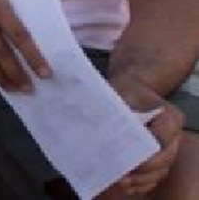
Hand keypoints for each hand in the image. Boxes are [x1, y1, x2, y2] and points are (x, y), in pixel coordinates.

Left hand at [100, 75, 181, 197]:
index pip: (161, 138)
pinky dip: (141, 184)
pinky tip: (124, 184)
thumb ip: (117, 109)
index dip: (144, 149)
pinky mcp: (159, 160)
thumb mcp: (121, 91)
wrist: (132, 90)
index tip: (125, 154)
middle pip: (163, 159)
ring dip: (140, 179)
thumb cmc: (125, 90)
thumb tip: (101, 127)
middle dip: (141, 168)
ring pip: (160, 172)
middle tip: (121, 173)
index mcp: (169, 117)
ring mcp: (168, 150)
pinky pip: (155, 177)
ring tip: (119, 181)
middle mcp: (174, 137)